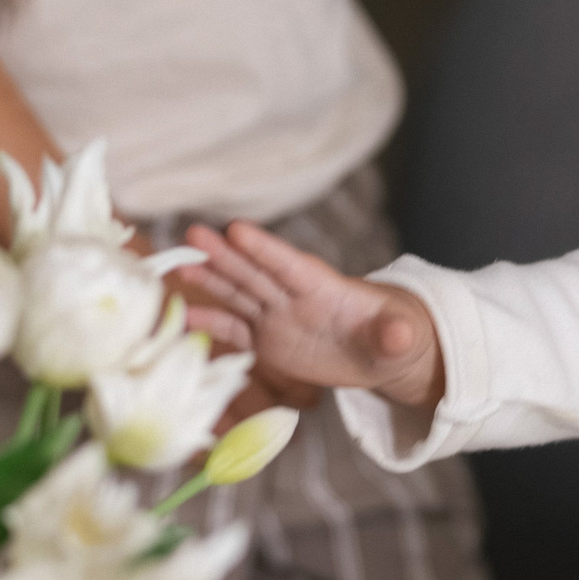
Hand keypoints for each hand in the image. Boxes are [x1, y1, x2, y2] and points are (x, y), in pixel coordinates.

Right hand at [182, 222, 446, 411]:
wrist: (380, 350)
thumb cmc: (395, 335)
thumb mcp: (402, 337)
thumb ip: (396, 334)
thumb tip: (401, 334)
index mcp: (326, 288)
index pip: (292, 265)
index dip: (266, 249)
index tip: (237, 228)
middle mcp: (295, 296)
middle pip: (255, 272)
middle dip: (225, 254)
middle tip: (193, 233)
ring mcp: (278, 315)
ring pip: (239, 294)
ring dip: (209, 280)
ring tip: (176, 266)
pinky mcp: (267, 339)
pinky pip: (235, 330)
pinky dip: (211, 323)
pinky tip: (183, 317)